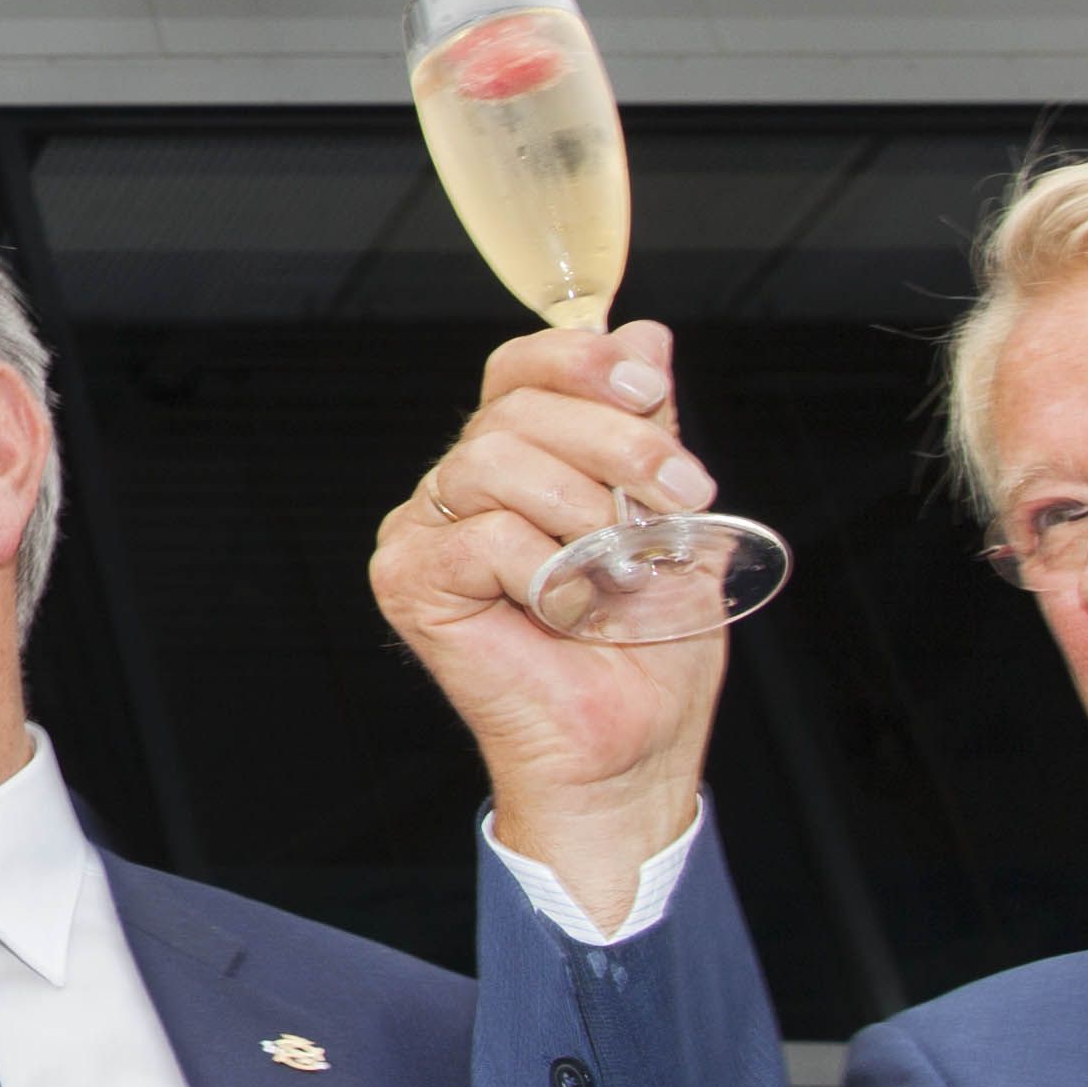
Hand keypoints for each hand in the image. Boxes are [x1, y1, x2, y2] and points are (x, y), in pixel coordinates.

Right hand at [371, 320, 729, 927]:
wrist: (629, 750)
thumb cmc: (645, 655)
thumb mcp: (668, 518)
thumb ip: (647, 430)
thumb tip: (643, 336)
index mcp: (518, 462)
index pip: (521, 369)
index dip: (580, 361)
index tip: (651, 390)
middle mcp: (461, 487)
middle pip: (517, 407)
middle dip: (617, 446)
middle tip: (679, 504)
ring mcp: (427, 531)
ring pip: (495, 460)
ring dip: (585, 515)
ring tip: (621, 574)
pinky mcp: (409, 580)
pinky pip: (481, 535)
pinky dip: (545, 572)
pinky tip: (568, 611)